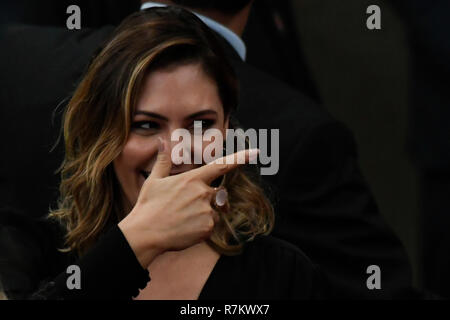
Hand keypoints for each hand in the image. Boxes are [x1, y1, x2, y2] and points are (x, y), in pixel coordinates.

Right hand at [118, 138, 257, 268]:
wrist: (145, 234)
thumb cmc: (148, 206)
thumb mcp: (154, 180)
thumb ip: (164, 160)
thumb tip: (162, 140)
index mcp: (193, 179)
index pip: (221, 166)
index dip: (240, 158)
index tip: (255, 153)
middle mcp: (203, 193)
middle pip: (219, 194)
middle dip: (210, 199)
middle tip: (188, 207)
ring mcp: (206, 211)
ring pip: (215, 211)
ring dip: (205, 214)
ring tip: (183, 219)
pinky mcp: (207, 228)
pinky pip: (211, 226)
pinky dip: (201, 228)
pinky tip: (185, 230)